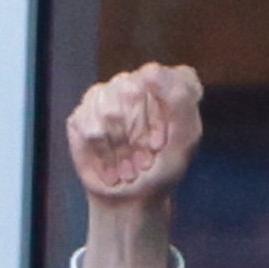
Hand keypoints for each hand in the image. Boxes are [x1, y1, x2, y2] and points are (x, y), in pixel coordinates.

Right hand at [70, 64, 201, 267]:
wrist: (131, 197)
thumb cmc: (163, 168)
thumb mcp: (186, 138)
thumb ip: (179, 101)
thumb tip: (150, 70)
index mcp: (170, 83)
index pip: (164, 78)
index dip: (161, 115)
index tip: (162, 141)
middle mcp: (137, 83)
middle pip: (132, 90)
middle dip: (137, 132)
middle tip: (144, 156)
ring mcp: (107, 96)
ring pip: (106, 106)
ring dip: (118, 144)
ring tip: (127, 162)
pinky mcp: (82, 115)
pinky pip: (85, 121)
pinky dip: (99, 148)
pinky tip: (109, 161)